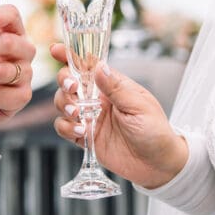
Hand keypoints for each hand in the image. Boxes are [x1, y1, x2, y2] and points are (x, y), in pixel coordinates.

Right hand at [51, 43, 187, 188]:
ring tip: (79, 115)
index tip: (56, 50)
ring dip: (65, 105)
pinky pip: (64, 127)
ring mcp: (90, 118)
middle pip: (69, 82)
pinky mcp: (85, 137)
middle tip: (73, 89)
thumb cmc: (155, 131)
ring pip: (63, 103)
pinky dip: (66, 128)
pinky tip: (81, 132)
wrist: (158, 164)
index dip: (70, 56)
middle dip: (65, 82)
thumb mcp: (139, 106)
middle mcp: (98, 99)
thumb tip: (98, 66)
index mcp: (113, 86)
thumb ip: (116, 88)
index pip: (88, 65)